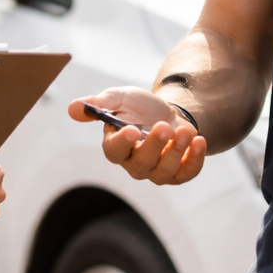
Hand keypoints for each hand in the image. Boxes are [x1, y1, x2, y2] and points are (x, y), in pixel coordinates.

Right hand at [67, 87, 205, 185]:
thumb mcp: (120, 98)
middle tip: (165, 126)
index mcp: (116, 146)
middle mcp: (134, 163)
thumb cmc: (139, 107)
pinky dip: (195, 159)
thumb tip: (73, 108)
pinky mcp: (178, 174)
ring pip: (164, 170)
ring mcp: (156, 172)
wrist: (168, 113)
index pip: (115, 151)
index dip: (122, 143)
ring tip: (186, 130)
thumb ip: (100, 103)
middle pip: (142, 163)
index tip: (132, 130)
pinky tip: (199, 141)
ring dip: (176, 151)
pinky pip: (186, 174)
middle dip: (155, 145)